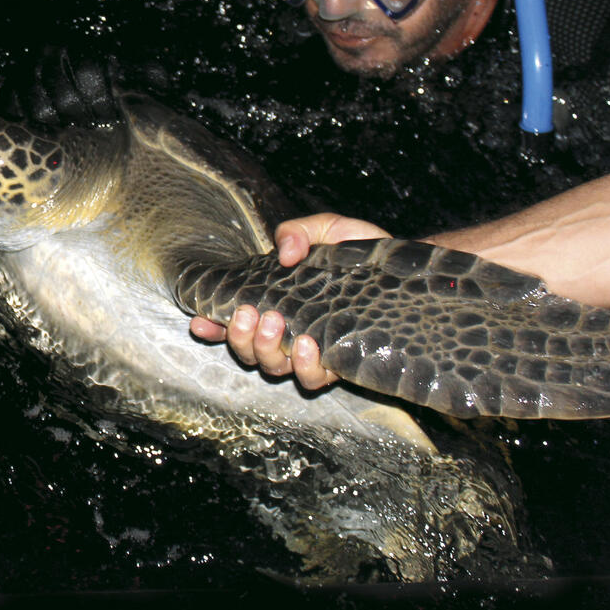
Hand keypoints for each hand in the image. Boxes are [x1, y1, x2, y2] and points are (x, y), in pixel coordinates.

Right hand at [188, 213, 388, 388]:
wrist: (409, 272)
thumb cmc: (364, 252)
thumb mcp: (329, 229)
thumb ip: (299, 231)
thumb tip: (283, 251)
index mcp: (276, 303)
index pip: (234, 321)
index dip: (212, 326)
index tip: (199, 319)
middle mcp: (288, 333)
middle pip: (247, 351)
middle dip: (239, 336)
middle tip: (250, 313)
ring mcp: (311, 353)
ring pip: (272, 368)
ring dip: (265, 349)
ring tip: (276, 324)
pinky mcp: (337, 366)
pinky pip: (310, 380)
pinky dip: (304, 366)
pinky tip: (310, 344)